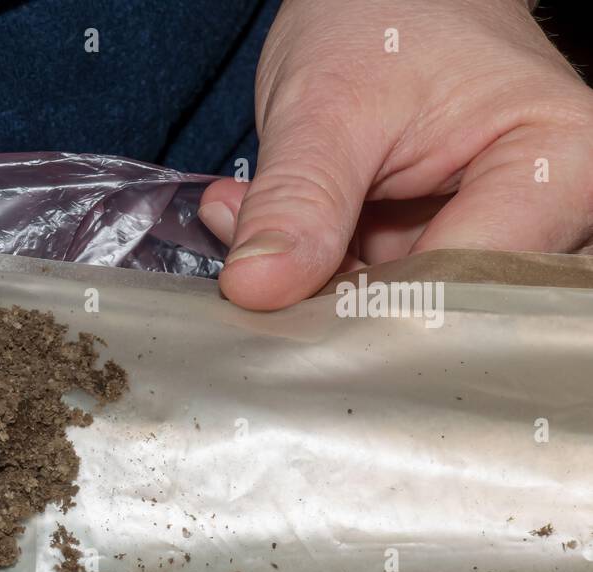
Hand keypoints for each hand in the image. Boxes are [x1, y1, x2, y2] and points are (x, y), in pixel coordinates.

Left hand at [198, 0, 592, 309]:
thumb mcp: (327, 104)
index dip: (368, 309)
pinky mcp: (437, 249)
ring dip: (305, 279)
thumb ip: (298, 201)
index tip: (283, 305)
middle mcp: (545, 216)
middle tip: (250, 261)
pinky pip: (367, 289)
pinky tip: (261, 228)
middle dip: (328, 293)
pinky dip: (305, 267)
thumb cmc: (387, 14)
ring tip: (246, 215)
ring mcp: (490, 237)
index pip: (463, 283)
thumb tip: (256, 289)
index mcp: (559, 169)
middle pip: (434, 307)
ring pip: (391, 307)